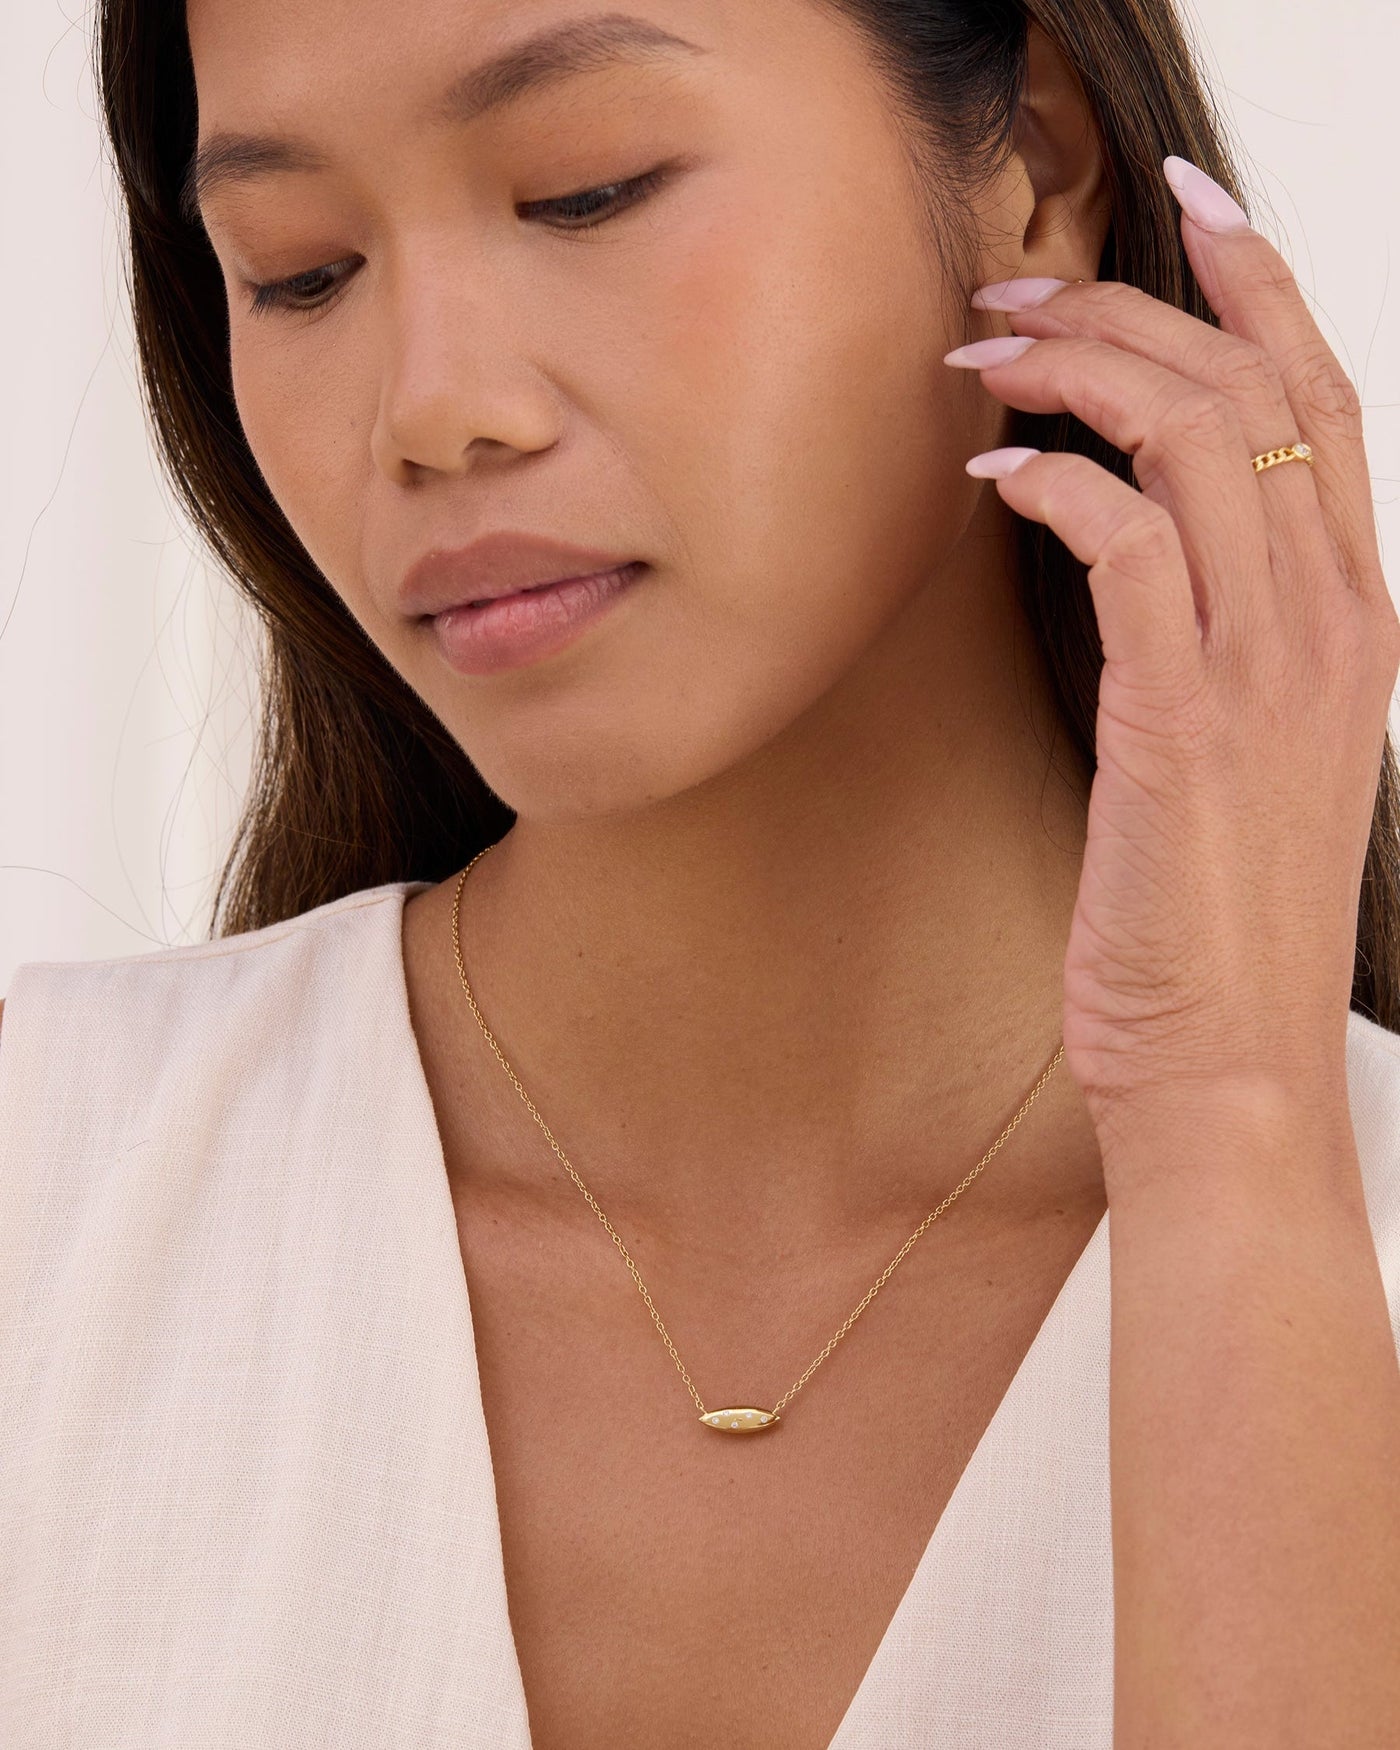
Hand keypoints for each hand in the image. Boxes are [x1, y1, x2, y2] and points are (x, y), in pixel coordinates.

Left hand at [944, 155, 1398, 1134]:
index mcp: (1351, 618)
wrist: (1227, 1063)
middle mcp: (1329, 621)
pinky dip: (1059, 483)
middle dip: (1132, 306)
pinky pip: (1129, 544)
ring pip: (1198, 439)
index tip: (1179, 204)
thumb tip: (1132, 540)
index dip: (1256, 283)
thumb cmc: (1213, 919)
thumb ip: (1217, 638)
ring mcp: (1267, 667)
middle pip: (1255, 388)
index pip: (1324, 399)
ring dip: (1080, 373)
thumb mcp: (1245, 755)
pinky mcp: (1184, 719)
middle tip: (1015, 292)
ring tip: (984, 361)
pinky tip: (994, 476)